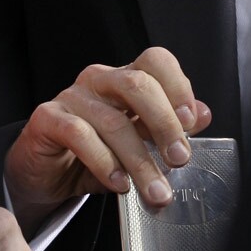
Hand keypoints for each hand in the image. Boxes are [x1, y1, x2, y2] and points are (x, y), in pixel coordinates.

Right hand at [4, 47, 211, 236]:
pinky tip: (119, 184)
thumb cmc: (95, 151)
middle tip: (180, 158)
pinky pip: (80, 135)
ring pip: (114, 120)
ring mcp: (72, 96)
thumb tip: (204, 115)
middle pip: (138, 84)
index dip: (177, 85)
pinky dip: (104, 163)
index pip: (156, 61)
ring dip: (139, 160)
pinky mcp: (48, 118)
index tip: (191, 120)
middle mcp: (100, 79)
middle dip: (164, 124)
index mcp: (125, 77)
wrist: (45, 172)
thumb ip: (168, 125)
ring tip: (154, 189)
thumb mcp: (137, 139)